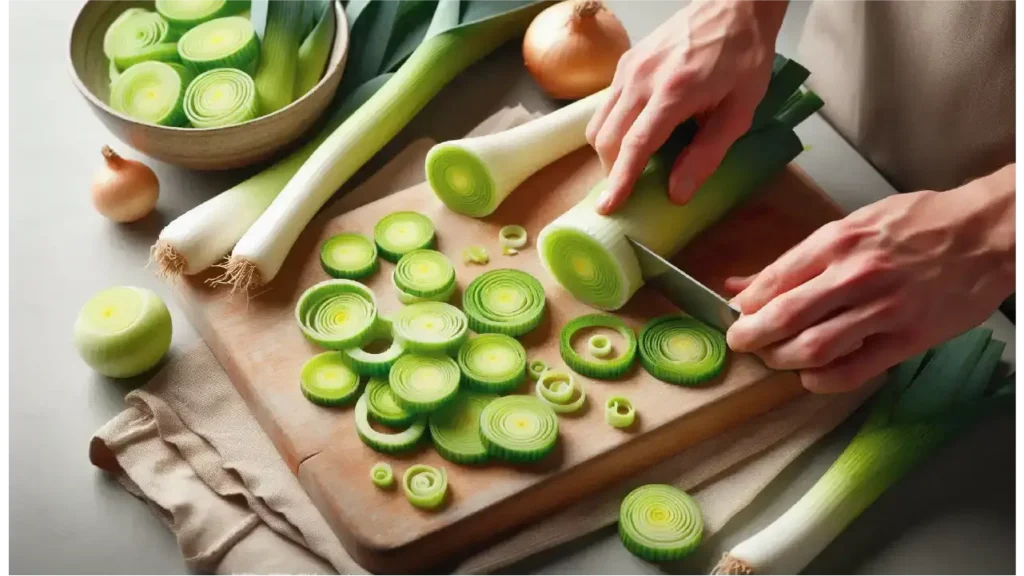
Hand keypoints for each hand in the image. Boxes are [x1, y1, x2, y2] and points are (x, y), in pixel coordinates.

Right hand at [585, 0, 788, 214]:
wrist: (734, 5)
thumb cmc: (744, 58)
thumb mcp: (740, 111)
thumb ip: (707, 154)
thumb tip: (677, 193)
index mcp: (674, 92)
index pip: (636, 145)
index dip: (621, 180)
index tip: (608, 207)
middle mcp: (642, 79)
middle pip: (606, 138)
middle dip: (612, 170)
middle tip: (629, 188)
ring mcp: (629, 68)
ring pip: (598, 122)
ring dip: (609, 151)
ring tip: (631, 162)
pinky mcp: (625, 62)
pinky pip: (606, 104)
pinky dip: (613, 127)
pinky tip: (636, 130)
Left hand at [724, 165, 1016, 392]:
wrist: (986, 232)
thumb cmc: (917, 224)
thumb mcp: (852, 225)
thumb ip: (796, 259)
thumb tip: (740, 284)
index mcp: (837, 242)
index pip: (773, 280)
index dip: (746, 306)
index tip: (737, 316)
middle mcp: (855, 275)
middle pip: (784, 317)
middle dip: (752, 337)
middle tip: (743, 344)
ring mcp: (883, 309)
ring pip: (813, 347)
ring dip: (782, 360)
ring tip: (775, 359)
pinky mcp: (908, 338)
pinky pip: (853, 370)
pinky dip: (822, 380)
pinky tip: (811, 376)